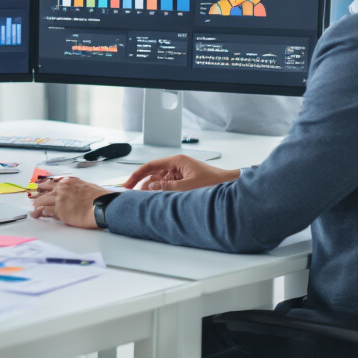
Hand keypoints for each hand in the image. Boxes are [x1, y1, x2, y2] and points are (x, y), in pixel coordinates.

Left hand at [28, 177, 109, 229]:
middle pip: (44, 191)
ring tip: (33, 210)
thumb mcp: (87, 186)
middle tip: (33, 198)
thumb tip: (76, 192)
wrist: (102, 206)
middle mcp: (62, 189)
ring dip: (36, 206)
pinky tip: (37, 215)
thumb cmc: (99, 198)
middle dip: (38, 195)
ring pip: (42, 201)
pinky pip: (45, 211)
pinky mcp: (59, 211)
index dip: (45, 187)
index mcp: (68, 182)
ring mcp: (59, 199)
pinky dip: (40, 213)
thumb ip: (78, 188)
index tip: (40, 188)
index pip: (52, 183)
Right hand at [122, 155, 238, 191]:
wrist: (229, 183)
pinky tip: (155, 196)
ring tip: (143, 197)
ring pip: (158, 179)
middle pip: (152, 172)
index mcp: (176, 161)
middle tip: (131, 191)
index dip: (137, 175)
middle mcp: (176, 164)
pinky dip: (160, 189)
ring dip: (151, 187)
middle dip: (142, 182)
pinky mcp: (182, 178)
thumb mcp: (188, 186)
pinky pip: (166, 183)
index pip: (150, 166)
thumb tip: (150, 186)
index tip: (128, 184)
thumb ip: (168, 187)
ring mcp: (179, 171)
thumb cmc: (213, 181)